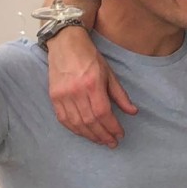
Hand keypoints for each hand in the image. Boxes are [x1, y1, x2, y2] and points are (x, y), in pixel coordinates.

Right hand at [48, 26, 137, 147]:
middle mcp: (76, 92)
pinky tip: (84, 134)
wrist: (65, 44)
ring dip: (90, 135)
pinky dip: (75, 129)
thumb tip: (133, 112)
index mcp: (92, 84)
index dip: (112, 127)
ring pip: (76, 123)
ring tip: (101, 141)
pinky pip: (63, 119)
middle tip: (112, 143)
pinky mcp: (53, 97)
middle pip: (90, 121)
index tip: (120, 134)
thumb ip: (120, 95)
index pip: (103, 113)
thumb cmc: (90, 57)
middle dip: (103, 135)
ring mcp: (62, 95)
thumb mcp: (110, 73)